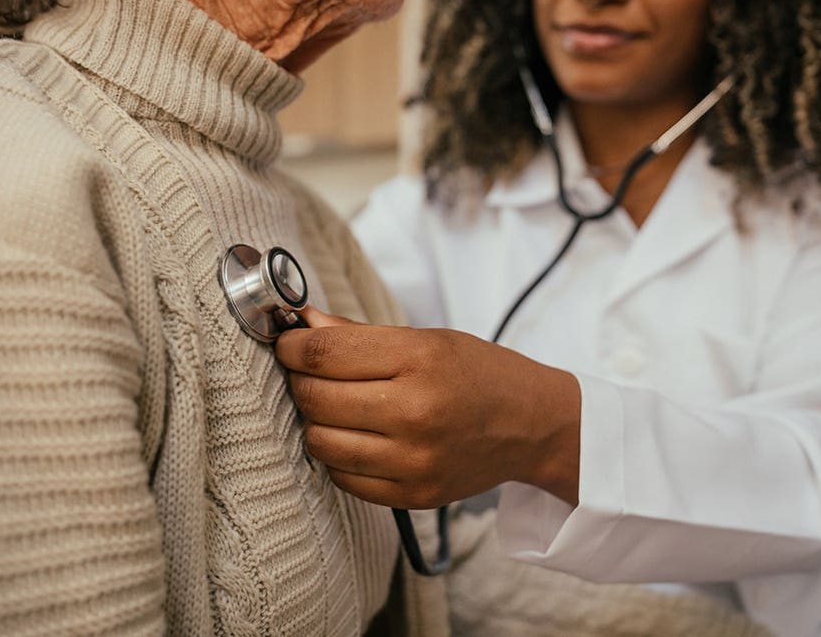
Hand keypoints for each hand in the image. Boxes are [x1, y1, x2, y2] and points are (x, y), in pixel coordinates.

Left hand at [275, 307, 580, 508]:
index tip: (289, 344)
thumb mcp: (426, 339)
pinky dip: (336, 455)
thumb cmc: (478, 374)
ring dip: (314, 421)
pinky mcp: (411, 495)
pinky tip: (354, 437)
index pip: (323, 353)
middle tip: (308, 373)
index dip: (292, 347)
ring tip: (333, 407)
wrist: (532, 426)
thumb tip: (302, 325)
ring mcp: (413, 460)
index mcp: (419, 361)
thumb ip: (358, 335)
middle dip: (299, 381)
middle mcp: (415, 412)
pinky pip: (342, 477)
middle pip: (315, 397)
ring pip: (319, 441)